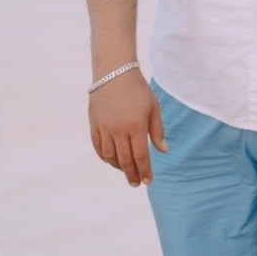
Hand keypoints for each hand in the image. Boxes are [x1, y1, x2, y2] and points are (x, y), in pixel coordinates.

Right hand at [88, 72, 166, 186]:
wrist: (114, 72)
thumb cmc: (138, 90)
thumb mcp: (153, 108)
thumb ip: (157, 131)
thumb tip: (163, 151)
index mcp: (136, 126)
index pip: (140, 156)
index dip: (144, 171)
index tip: (147, 181)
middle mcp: (118, 129)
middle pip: (124, 160)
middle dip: (131, 174)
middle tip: (136, 183)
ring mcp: (104, 127)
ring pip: (109, 155)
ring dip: (117, 166)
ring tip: (125, 171)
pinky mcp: (94, 123)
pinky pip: (97, 146)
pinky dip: (103, 156)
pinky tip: (110, 160)